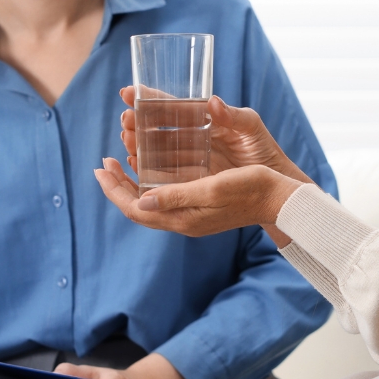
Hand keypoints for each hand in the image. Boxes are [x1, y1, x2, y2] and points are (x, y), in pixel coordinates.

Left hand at [94, 158, 304, 240]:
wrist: (279, 199)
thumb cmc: (250, 188)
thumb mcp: (213, 188)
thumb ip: (177, 195)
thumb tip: (141, 198)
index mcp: (183, 218)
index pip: (135, 208)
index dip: (114, 189)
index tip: (100, 167)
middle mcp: (183, 220)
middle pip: (138, 205)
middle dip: (118, 184)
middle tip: (103, 161)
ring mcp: (191, 215)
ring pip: (150, 200)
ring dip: (132, 181)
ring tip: (119, 159)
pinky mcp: (200, 205)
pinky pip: (165, 196)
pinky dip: (151, 181)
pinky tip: (149, 165)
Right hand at [119, 88, 309, 181]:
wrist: (272, 182)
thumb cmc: (263, 149)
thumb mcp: (251, 127)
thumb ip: (234, 115)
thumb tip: (213, 102)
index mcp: (202, 120)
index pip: (170, 107)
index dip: (149, 98)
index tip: (128, 91)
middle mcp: (190, 138)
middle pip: (156, 128)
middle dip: (137, 123)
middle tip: (125, 119)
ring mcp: (187, 159)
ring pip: (155, 151)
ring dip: (137, 145)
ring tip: (126, 139)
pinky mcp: (189, 180)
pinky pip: (162, 173)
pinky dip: (146, 168)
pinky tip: (133, 164)